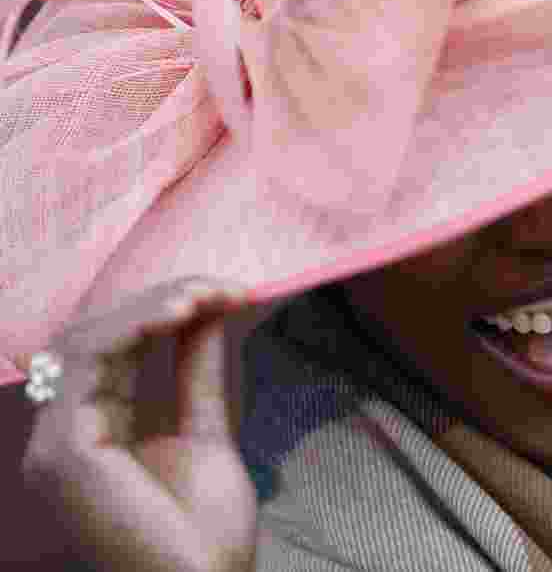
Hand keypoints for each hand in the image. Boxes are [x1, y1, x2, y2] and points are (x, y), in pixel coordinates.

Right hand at [21, 276, 261, 571]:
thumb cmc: (204, 533)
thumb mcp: (206, 432)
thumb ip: (197, 374)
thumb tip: (206, 313)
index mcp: (92, 434)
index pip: (114, 350)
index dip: (165, 311)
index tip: (228, 292)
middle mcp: (62, 436)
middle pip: (97, 337)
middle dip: (163, 300)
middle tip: (224, 287)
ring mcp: (54, 444)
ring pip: (88, 339)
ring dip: (154, 305)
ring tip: (210, 294)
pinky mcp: (63, 450)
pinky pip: (88, 361)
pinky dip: (136, 326)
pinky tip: (184, 313)